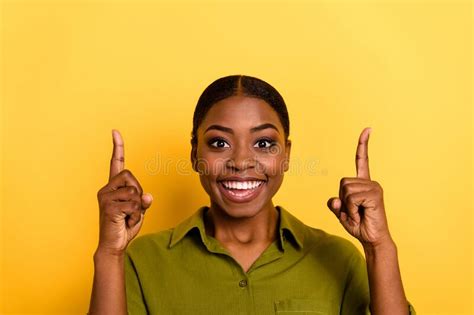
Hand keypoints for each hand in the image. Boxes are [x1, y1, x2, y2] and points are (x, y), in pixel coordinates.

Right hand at [96, 130, 152, 255]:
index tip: (115, 132)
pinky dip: (136, 215)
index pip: (116, 163)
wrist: (114, 245)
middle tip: (131, 209)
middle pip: (131, 176)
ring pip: (134, 192)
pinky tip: (126, 221)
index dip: (118, 148)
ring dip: (138, 207)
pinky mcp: (109, 207)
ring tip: (128, 217)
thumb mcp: (139, 210)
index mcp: (113, 187)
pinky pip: (134, 205)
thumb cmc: (125, 226)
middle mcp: (106, 189)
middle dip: (138, 192)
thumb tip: (147, 196)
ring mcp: (105, 198)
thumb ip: (143, 200)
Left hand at [327, 128, 391, 247]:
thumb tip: (334, 200)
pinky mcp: (375, 194)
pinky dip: (351, 210)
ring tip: (358, 214)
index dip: (362, 145)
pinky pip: (351, 199)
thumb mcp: (342, 213)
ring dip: (348, 207)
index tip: (368, 129)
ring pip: (346, 191)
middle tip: (354, 211)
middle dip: (343, 199)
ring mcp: (374, 187)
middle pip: (342, 182)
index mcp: (363, 184)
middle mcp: (370, 182)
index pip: (361, 160)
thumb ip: (336, 204)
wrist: (372, 239)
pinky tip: (361, 215)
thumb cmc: (359, 226)